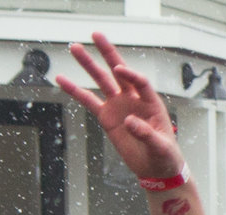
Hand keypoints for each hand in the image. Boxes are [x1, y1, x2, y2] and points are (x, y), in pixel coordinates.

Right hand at [56, 34, 183, 180]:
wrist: (156, 169)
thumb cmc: (165, 156)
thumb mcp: (161, 147)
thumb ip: (147, 134)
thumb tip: (130, 121)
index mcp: (151, 103)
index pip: (140, 82)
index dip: (131, 75)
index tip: (120, 70)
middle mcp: (133, 99)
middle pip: (119, 72)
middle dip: (108, 54)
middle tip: (96, 35)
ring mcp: (119, 105)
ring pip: (102, 81)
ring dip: (89, 65)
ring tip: (75, 48)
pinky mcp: (107, 116)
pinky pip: (89, 101)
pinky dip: (75, 90)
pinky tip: (61, 79)